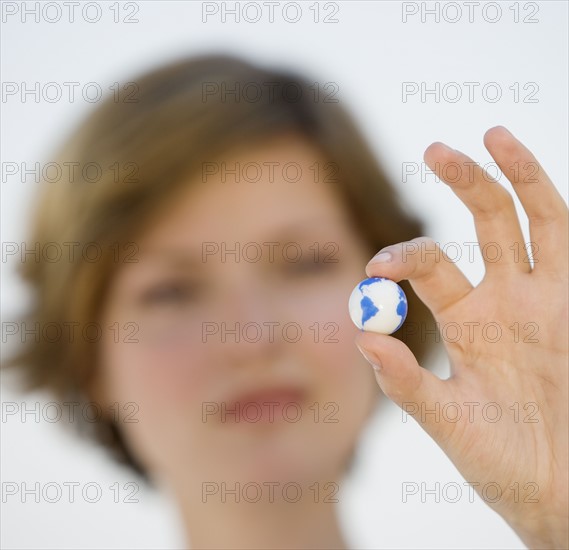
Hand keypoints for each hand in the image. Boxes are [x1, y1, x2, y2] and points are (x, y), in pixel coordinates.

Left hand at [355, 126, 567, 548]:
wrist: (560, 494)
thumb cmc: (503, 463)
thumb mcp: (451, 423)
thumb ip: (407, 385)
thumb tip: (362, 338)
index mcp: (467, 319)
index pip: (429, 264)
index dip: (402, 256)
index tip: (377, 268)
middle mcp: (506, 299)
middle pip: (483, 223)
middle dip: (463, 184)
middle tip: (435, 149)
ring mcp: (550, 298)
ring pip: (534, 220)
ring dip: (515, 176)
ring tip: (491, 134)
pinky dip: (553, 205)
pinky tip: (533, 175)